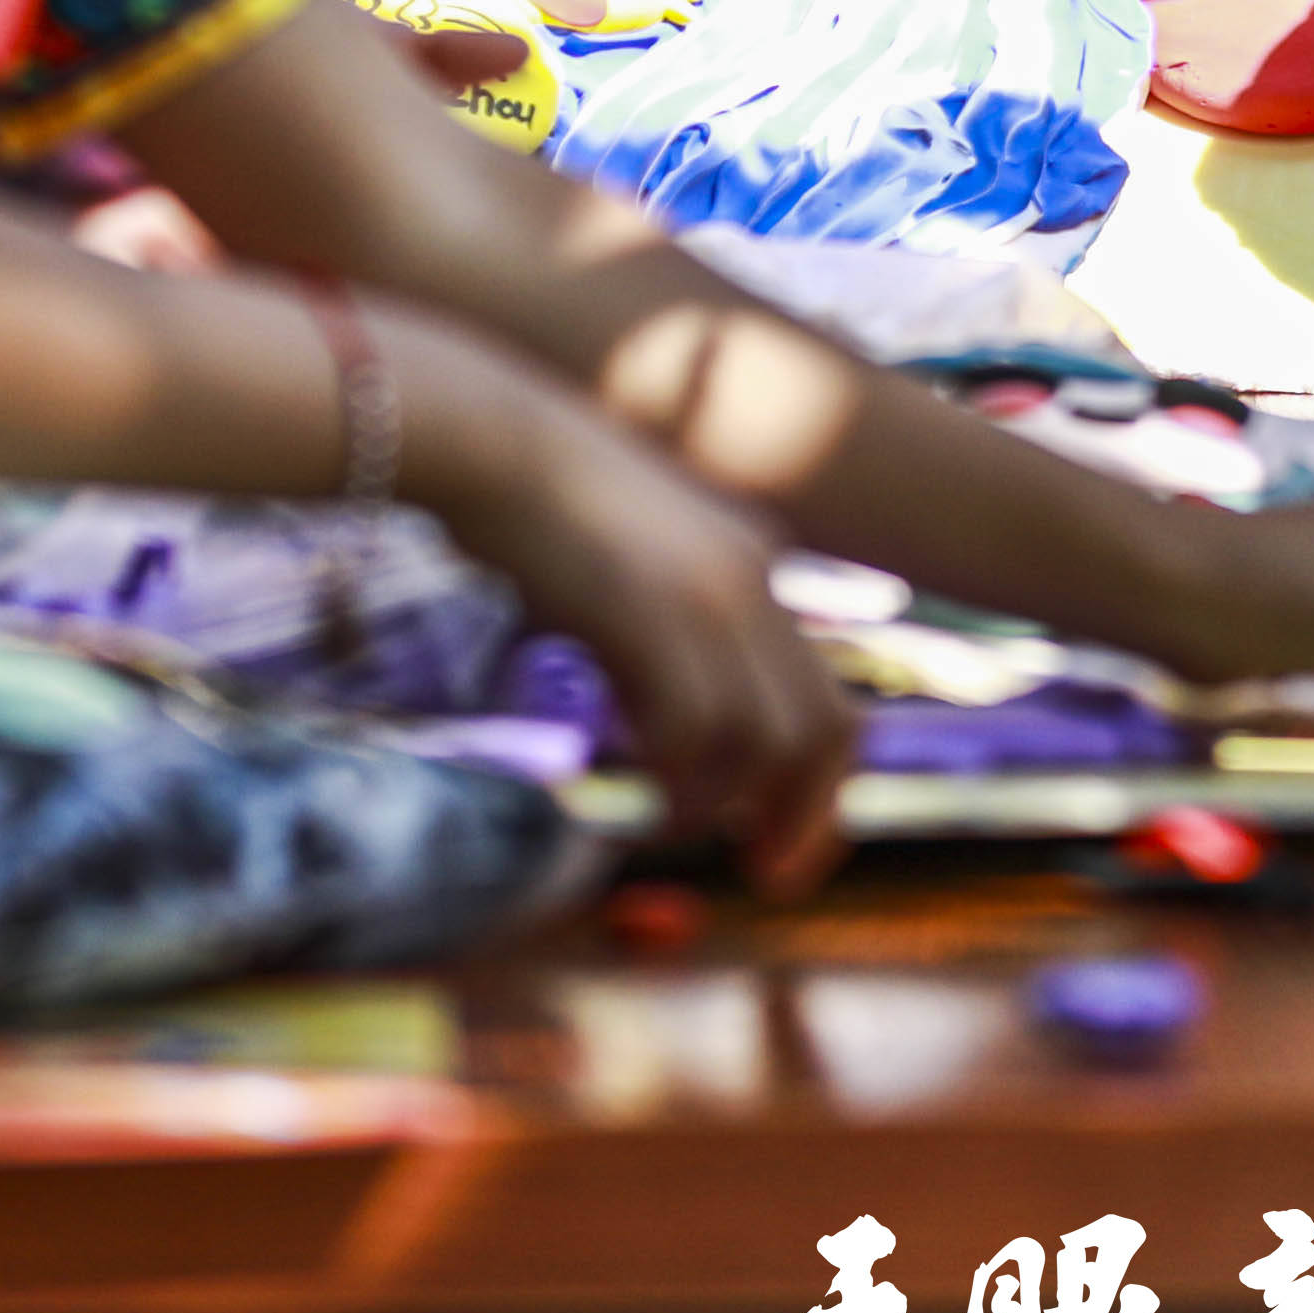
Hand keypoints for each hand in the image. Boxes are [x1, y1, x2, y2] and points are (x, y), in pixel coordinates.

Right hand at [460, 390, 856, 890]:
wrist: (488, 437)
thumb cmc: (529, 498)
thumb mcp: (626, 554)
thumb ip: (659, 622)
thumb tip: (657, 705)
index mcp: (754, 558)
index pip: (824, 690)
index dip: (818, 778)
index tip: (785, 836)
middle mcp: (753, 578)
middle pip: (825, 725)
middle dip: (808, 816)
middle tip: (771, 876)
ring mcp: (711, 597)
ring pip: (769, 740)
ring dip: (732, 807)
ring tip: (682, 832)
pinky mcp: (657, 617)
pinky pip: (698, 735)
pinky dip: (683, 787)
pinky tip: (651, 807)